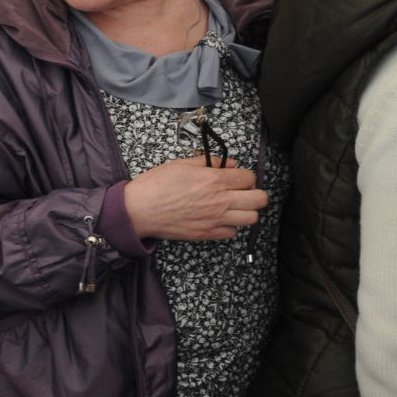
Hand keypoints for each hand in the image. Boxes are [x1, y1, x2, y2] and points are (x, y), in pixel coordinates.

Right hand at [125, 156, 267, 241]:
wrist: (137, 211)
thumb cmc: (155, 185)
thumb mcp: (180, 164)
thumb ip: (209, 162)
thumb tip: (230, 164)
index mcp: (214, 180)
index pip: (250, 178)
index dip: (246, 177)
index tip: (238, 178)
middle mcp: (219, 201)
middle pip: (259, 199)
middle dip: (255, 194)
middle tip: (242, 193)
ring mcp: (215, 219)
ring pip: (252, 218)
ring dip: (246, 211)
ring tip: (233, 207)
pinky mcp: (206, 234)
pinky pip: (233, 232)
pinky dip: (230, 226)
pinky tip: (218, 219)